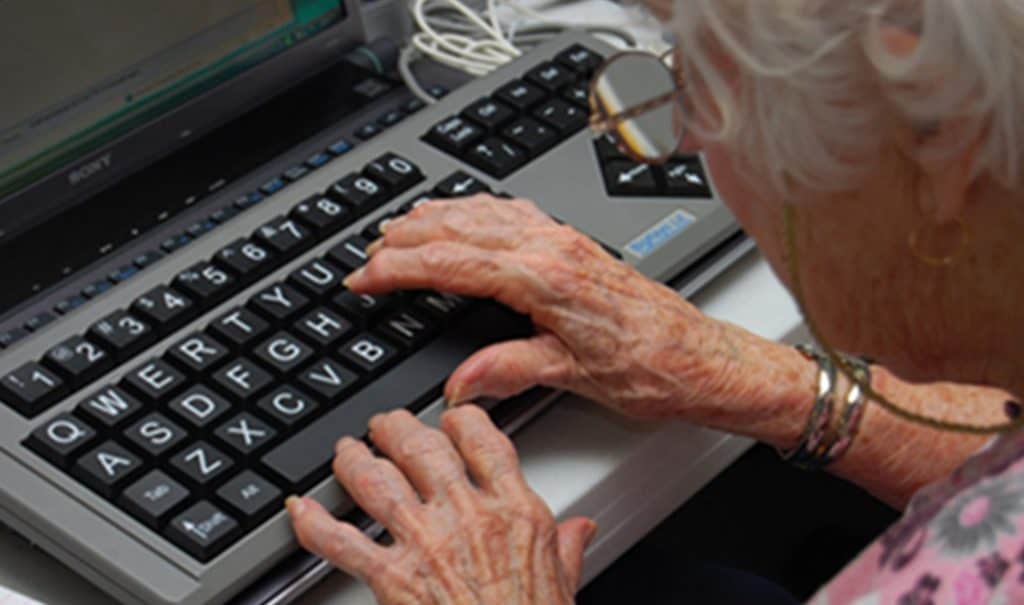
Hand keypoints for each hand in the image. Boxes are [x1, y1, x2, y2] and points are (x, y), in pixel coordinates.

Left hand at [287, 406, 595, 603]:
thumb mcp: (564, 584)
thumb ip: (567, 548)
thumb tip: (580, 529)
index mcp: (514, 511)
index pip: (482, 440)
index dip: (458, 421)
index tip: (448, 420)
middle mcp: (467, 516)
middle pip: (422, 448)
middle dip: (396, 429)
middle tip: (385, 426)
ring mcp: (426, 543)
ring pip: (378, 480)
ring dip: (355, 460)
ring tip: (346, 451)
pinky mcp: (392, 578)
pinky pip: (342, 541)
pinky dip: (315, 523)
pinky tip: (300, 509)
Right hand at [346, 195, 761, 419]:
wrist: (698, 357)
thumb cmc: (648, 368)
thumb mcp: (572, 376)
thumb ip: (509, 371)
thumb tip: (459, 383)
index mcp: (546, 280)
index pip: (452, 264)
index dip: (399, 269)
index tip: (364, 276)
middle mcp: (553, 249)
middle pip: (459, 230)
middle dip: (405, 240)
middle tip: (366, 254)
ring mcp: (564, 240)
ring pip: (484, 215)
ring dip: (435, 218)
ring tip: (397, 226)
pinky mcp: (574, 244)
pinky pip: (514, 213)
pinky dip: (476, 210)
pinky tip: (464, 213)